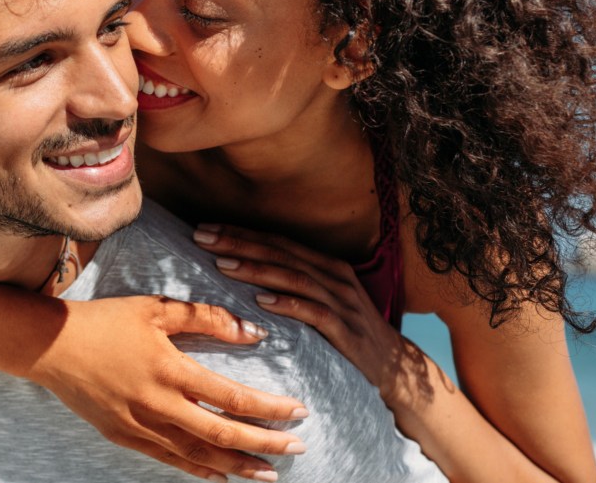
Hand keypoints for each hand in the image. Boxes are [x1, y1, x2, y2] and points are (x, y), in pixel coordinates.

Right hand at [27, 295, 309, 481]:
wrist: (50, 346)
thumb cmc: (106, 320)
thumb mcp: (157, 308)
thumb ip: (207, 318)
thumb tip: (254, 331)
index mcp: (170, 369)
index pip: (232, 397)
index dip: (270, 409)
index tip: (298, 412)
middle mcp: (157, 404)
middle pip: (222, 434)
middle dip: (264, 445)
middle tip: (298, 450)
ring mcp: (138, 425)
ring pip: (197, 455)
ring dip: (237, 466)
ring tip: (268, 474)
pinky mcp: (122, 436)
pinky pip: (168, 460)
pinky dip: (198, 470)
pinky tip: (221, 475)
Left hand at [193, 224, 409, 399]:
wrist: (394, 368)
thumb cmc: (347, 333)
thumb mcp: (321, 302)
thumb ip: (291, 285)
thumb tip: (242, 273)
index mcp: (326, 265)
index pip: (277, 242)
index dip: (241, 233)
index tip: (205, 227)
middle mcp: (334, 277)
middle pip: (280, 253)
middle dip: (239, 242)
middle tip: (201, 236)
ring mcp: (342, 302)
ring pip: (294, 277)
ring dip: (256, 270)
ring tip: (222, 265)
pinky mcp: (346, 330)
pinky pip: (314, 313)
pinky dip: (287, 304)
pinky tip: (261, 301)